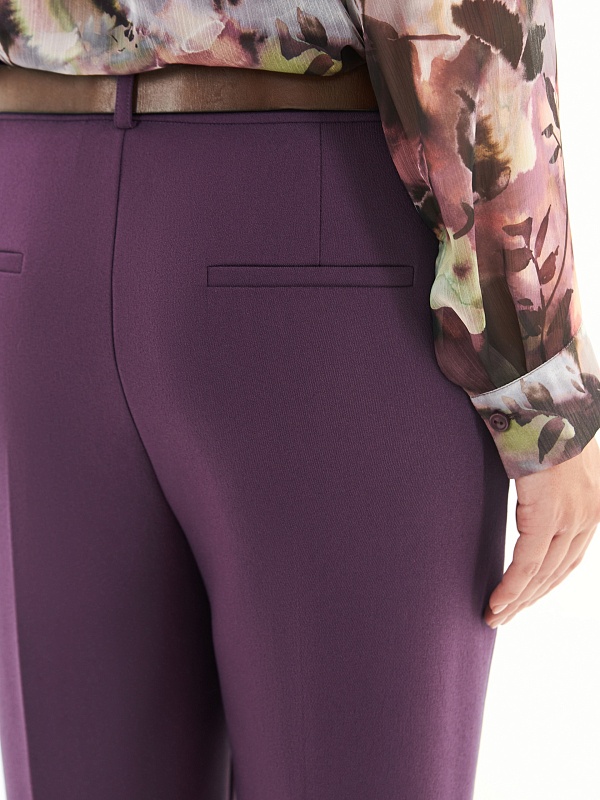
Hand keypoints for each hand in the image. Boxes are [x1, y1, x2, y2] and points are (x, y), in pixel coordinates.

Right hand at [484, 435, 599, 627]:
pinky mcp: (549, 514)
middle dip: (531, 598)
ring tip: (495, 616)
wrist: (541, 393)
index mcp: (594, 502)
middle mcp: (589, 513)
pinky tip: (496, 603)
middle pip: (559, 571)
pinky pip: (528, 563)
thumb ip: (549, 479)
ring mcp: (572, 515)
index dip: (545, 581)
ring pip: (544, 573)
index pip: (569, 555)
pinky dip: (511, 588)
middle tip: (504, 615)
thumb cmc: (540, 416)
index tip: (522, 597)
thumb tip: (531, 486)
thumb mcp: (552, 451)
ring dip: (518, 600)